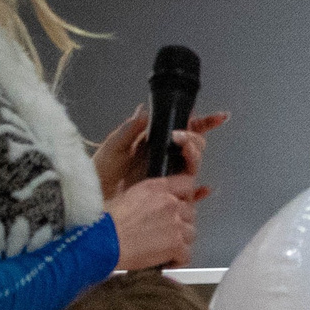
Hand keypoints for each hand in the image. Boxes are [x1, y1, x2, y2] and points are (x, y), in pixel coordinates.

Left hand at [93, 105, 228, 199]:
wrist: (92, 199)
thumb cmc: (100, 174)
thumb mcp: (113, 147)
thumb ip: (129, 129)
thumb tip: (144, 110)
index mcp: (154, 143)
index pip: (183, 130)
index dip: (202, 123)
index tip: (217, 118)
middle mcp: (165, 159)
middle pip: (194, 146)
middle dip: (195, 138)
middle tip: (182, 137)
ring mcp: (167, 177)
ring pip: (193, 166)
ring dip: (195, 156)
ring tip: (186, 151)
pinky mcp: (166, 195)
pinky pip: (189, 195)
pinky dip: (199, 193)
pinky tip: (204, 189)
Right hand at [107, 176, 196, 269]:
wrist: (100, 242)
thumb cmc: (102, 222)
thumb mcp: (120, 197)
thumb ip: (138, 195)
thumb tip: (135, 194)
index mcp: (156, 187)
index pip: (187, 183)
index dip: (186, 195)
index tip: (181, 204)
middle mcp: (169, 202)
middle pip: (190, 212)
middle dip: (181, 222)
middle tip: (166, 232)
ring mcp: (175, 223)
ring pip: (191, 233)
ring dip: (180, 241)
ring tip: (164, 248)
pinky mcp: (175, 244)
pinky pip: (186, 254)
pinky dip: (177, 260)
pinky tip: (165, 261)